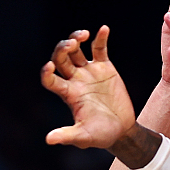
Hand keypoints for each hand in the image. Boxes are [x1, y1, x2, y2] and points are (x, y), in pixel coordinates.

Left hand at [42, 26, 135, 149]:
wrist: (122, 130)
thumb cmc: (100, 136)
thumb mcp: (83, 136)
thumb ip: (67, 135)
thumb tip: (49, 139)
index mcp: (68, 94)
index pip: (50, 79)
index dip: (47, 72)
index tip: (49, 67)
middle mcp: (75, 80)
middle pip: (61, 59)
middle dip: (62, 49)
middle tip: (70, 45)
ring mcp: (89, 72)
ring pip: (77, 50)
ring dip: (76, 39)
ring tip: (83, 35)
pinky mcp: (105, 68)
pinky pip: (100, 49)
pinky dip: (101, 38)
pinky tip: (104, 29)